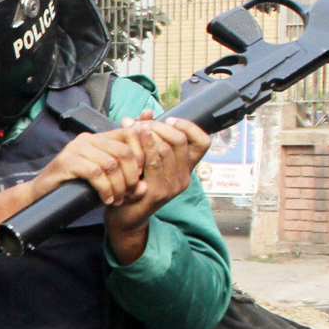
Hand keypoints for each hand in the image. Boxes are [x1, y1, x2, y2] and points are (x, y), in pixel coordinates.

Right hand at [33, 125, 143, 209]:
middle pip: (123, 151)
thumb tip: (145, 187)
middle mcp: (88, 139)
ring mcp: (76, 148)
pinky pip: (95, 173)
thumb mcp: (104, 181)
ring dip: (118, 185)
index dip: (141, 155)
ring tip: (117, 199)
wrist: (41, 196)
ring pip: (110, 163)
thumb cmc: (75, 188)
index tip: (141, 176)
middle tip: (130, 192)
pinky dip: (105, 188)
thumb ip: (123, 181)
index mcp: (99, 138)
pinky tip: (106, 199)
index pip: (130, 135)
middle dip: (131, 175)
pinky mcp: (67, 161)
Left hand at [103, 111, 212, 233]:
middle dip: (160, 126)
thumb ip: (149, 136)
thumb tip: (147, 111)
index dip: (189, 126)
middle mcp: (184, 178)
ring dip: (148, 133)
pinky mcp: (158, 192)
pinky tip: (131, 137)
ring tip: (133, 126)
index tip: (170, 119)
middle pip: (180, 140)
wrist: (125, 217)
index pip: (203, 142)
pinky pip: (152, 162)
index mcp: (187, 169)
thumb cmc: (135, 184)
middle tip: (143, 122)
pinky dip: (142, 145)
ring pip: (165, 149)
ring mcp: (172, 187)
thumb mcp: (146, 158)